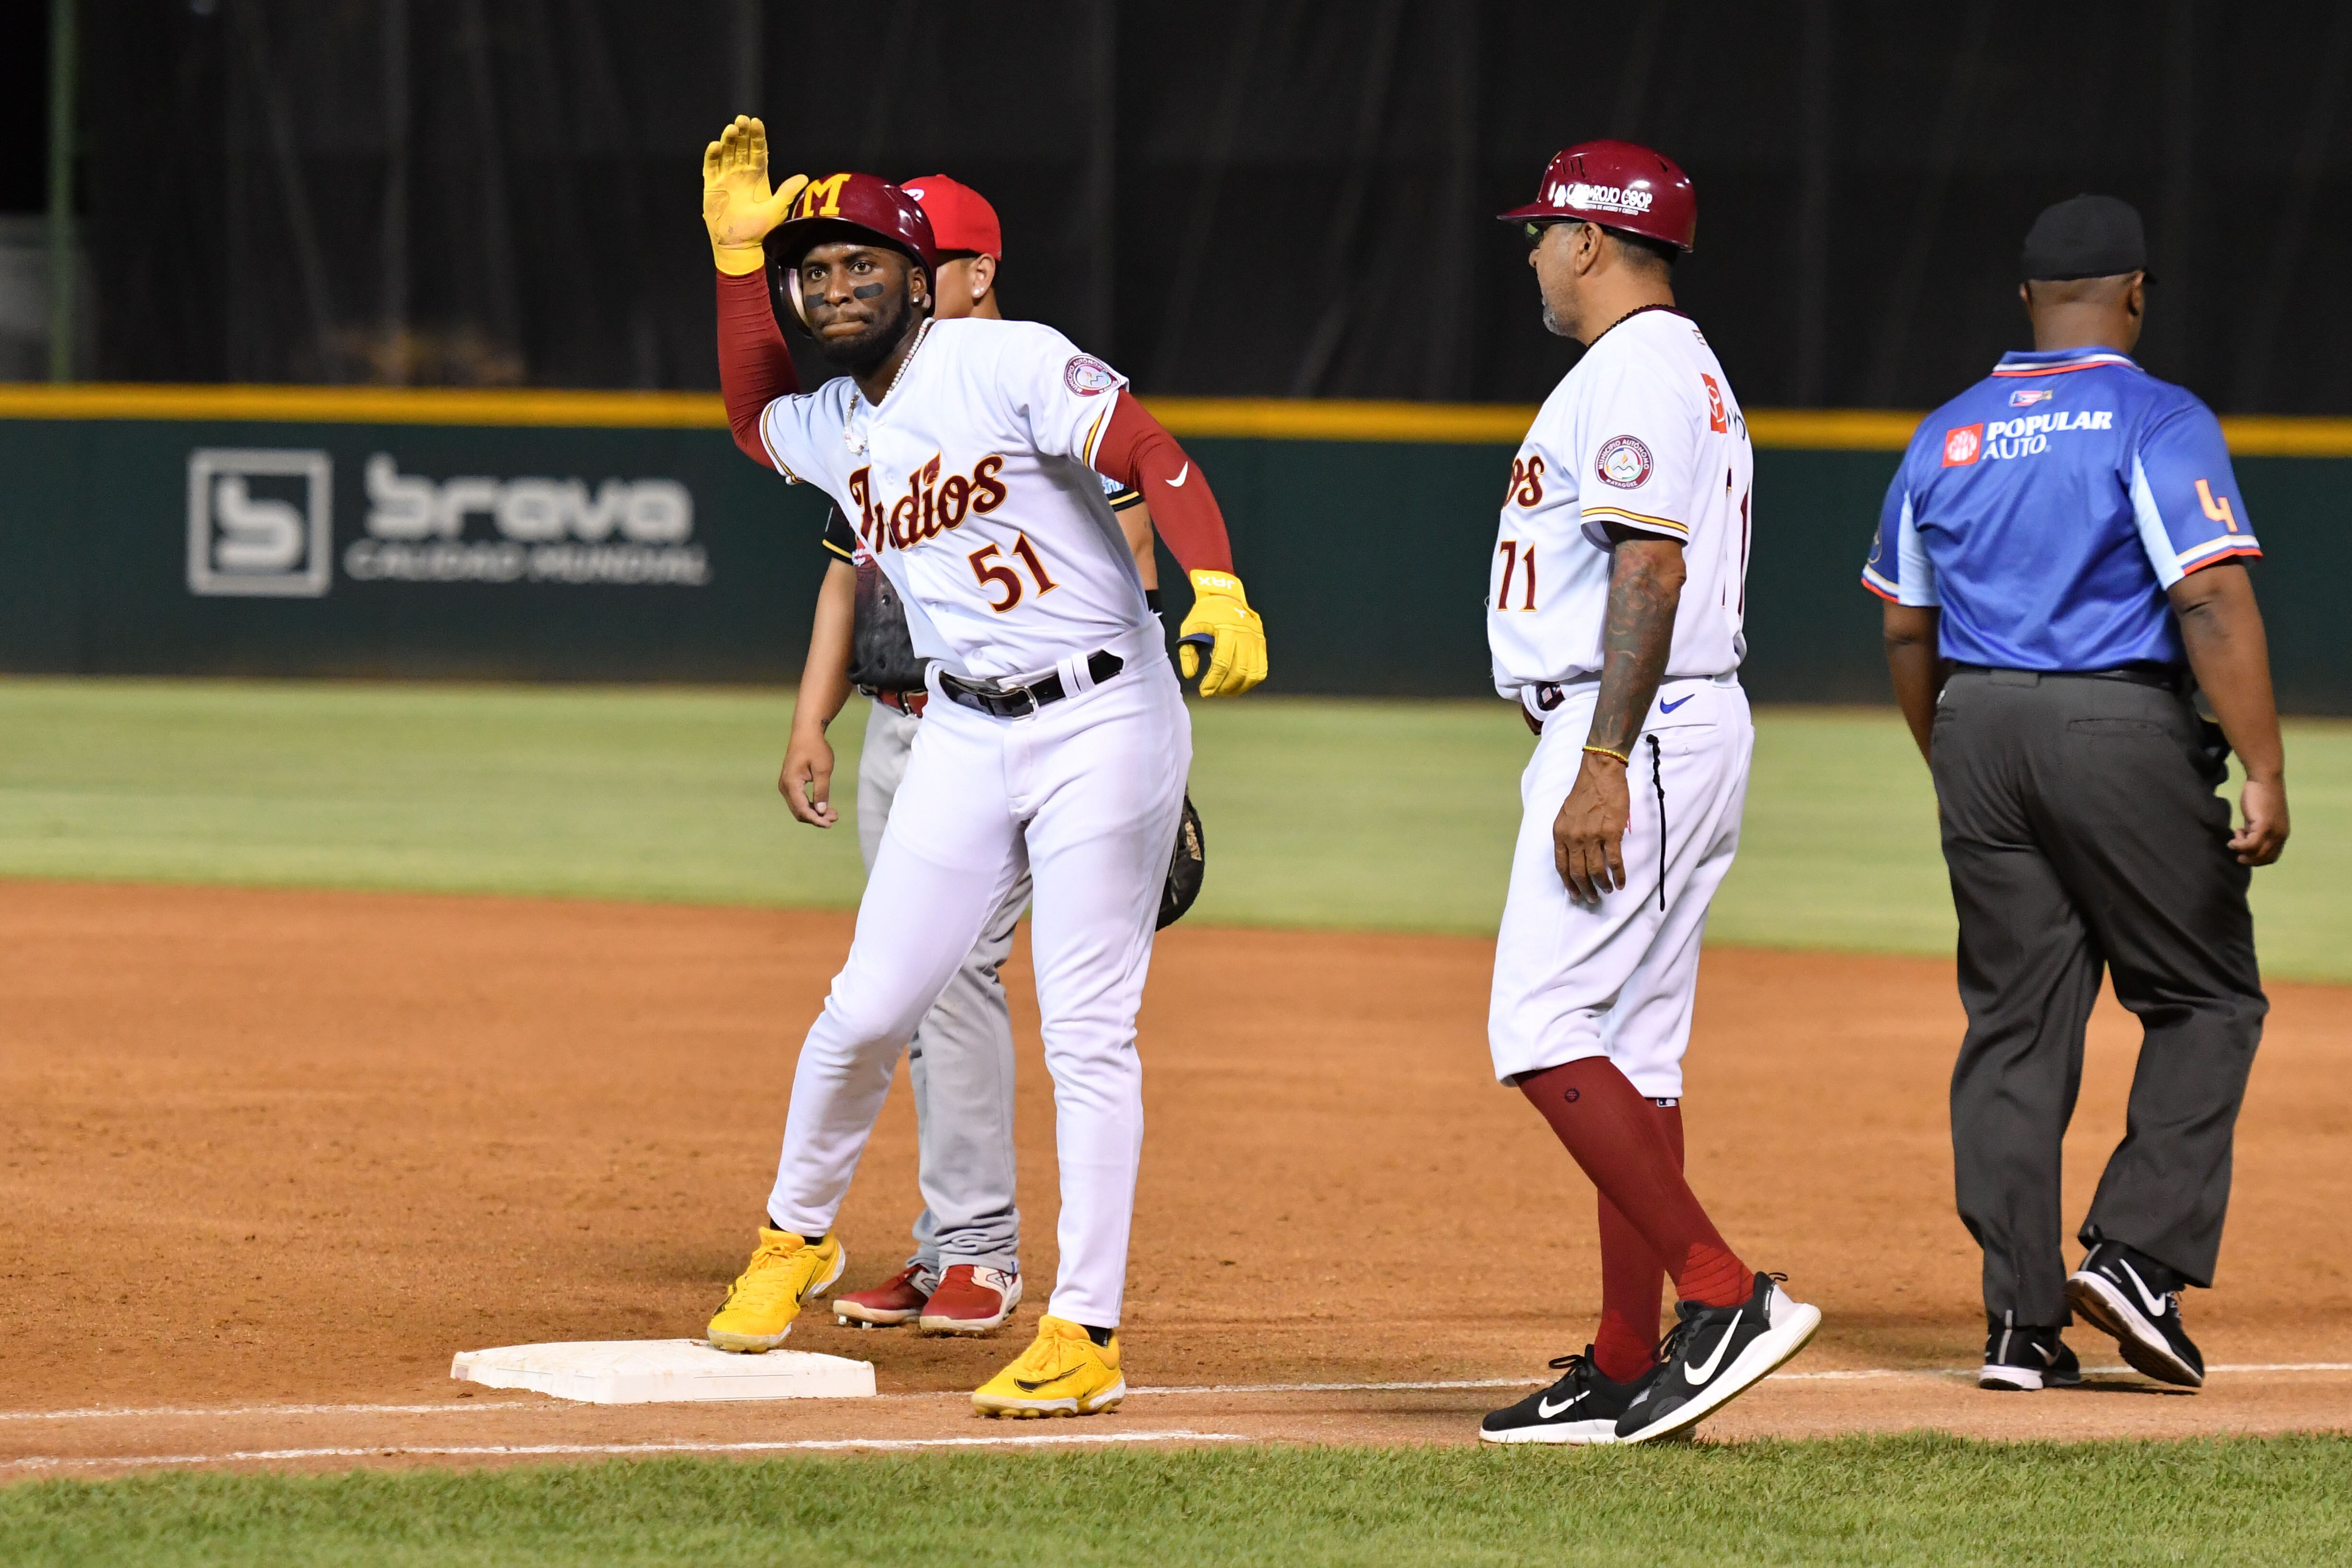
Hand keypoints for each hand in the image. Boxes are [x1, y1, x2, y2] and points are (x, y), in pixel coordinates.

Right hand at [701, 116, 808, 273]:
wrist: (738, 246)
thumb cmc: (758, 231)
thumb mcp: (775, 210)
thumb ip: (786, 192)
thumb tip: (804, 177)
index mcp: (758, 176)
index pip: (757, 151)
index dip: (757, 137)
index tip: (757, 123)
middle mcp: (741, 173)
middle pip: (741, 147)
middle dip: (742, 133)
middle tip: (743, 120)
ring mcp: (725, 178)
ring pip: (726, 153)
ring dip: (728, 140)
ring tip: (731, 129)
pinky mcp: (712, 185)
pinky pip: (711, 166)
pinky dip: (712, 156)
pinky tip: (716, 146)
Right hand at [778, 727, 838, 827]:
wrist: (806, 733)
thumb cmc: (815, 748)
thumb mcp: (823, 769)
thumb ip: (822, 791)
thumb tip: (821, 811)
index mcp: (791, 783)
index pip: (801, 809)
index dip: (815, 819)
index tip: (829, 824)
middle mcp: (785, 786)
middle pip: (798, 811)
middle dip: (816, 818)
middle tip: (835, 818)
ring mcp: (786, 785)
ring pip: (798, 807)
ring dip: (814, 813)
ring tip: (833, 814)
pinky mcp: (790, 784)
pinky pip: (799, 800)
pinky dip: (811, 805)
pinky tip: (825, 807)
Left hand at [1177, 569, 1267, 696]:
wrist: (1226, 597)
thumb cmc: (1205, 614)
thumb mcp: (1189, 627)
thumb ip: (1187, 652)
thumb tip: (1191, 675)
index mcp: (1227, 630)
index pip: (1222, 663)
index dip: (1213, 681)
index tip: (1204, 691)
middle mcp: (1245, 636)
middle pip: (1238, 671)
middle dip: (1224, 687)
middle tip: (1211, 692)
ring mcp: (1256, 641)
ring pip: (1252, 674)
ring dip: (1238, 688)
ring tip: (1223, 691)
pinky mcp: (1262, 645)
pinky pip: (1261, 670)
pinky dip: (1250, 682)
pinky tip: (1237, 686)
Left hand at [1553, 752, 1629, 902]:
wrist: (1600, 774)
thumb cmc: (1584, 793)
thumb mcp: (1566, 815)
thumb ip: (1567, 835)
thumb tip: (1574, 854)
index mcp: (1560, 833)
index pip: (1561, 866)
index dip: (1568, 883)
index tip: (1574, 894)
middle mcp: (1573, 838)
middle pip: (1578, 872)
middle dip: (1585, 890)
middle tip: (1593, 899)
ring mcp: (1592, 836)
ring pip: (1596, 871)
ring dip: (1603, 885)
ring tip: (1608, 891)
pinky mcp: (1611, 833)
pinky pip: (1614, 861)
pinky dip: (1619, 875)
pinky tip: (1621, 882)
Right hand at [2232, 775, 2288, 865]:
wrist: (2265, 779)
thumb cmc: (2260, 795)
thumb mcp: (2259, 817)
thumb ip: (2255, 830)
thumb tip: (2245, 841)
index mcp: (2281, 834)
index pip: (2271, 857)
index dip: (2256, 859)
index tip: (2243, 851)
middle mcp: (2280, 835)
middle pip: (2264, 858)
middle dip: (2248, 859)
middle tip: (2236, 850)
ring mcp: (2273, 832)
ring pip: (2257, 854)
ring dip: (2242, 851)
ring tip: (2233, 841)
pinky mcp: (2264, 826)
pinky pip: (2250, 845)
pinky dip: (2239, 845)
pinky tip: (2232, 839)